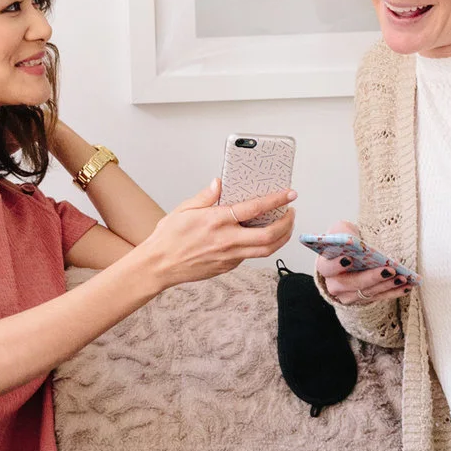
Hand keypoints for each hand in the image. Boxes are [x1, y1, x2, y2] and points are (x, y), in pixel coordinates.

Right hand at [133, 180, 295, 290]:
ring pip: (266, 250)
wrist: (159, 265)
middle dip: (287, 223)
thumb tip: (219, 183)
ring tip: (285, 226)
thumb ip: (206, 196)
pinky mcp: (227, 267)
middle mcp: (227, 240)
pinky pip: (251, 256)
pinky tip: (261, 237)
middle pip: (270, 235)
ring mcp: (229, 256)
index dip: (277, 200)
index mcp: (218, 221)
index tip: (289, 194)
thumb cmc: (168, 238)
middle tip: (291, 213)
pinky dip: (261, 246)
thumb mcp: (184, 209)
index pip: (256, 208)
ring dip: (281, 237)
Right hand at [313, 220, 409, 305]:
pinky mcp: (363, 300)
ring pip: (367, 293)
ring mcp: (348, 295)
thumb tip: (349, 239)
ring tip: (402, 277)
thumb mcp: (341, 231)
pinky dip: (394, 292)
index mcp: (325, 266)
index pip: (327, 268)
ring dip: (386, 286)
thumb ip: (342, 232)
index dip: (336, 265)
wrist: (351, 255)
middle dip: (371, 278)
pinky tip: (406, 286)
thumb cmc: (345, 243)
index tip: (349, 258)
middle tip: (389, 270)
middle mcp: (334, 284)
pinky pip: (379, 297)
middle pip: (350, 284)